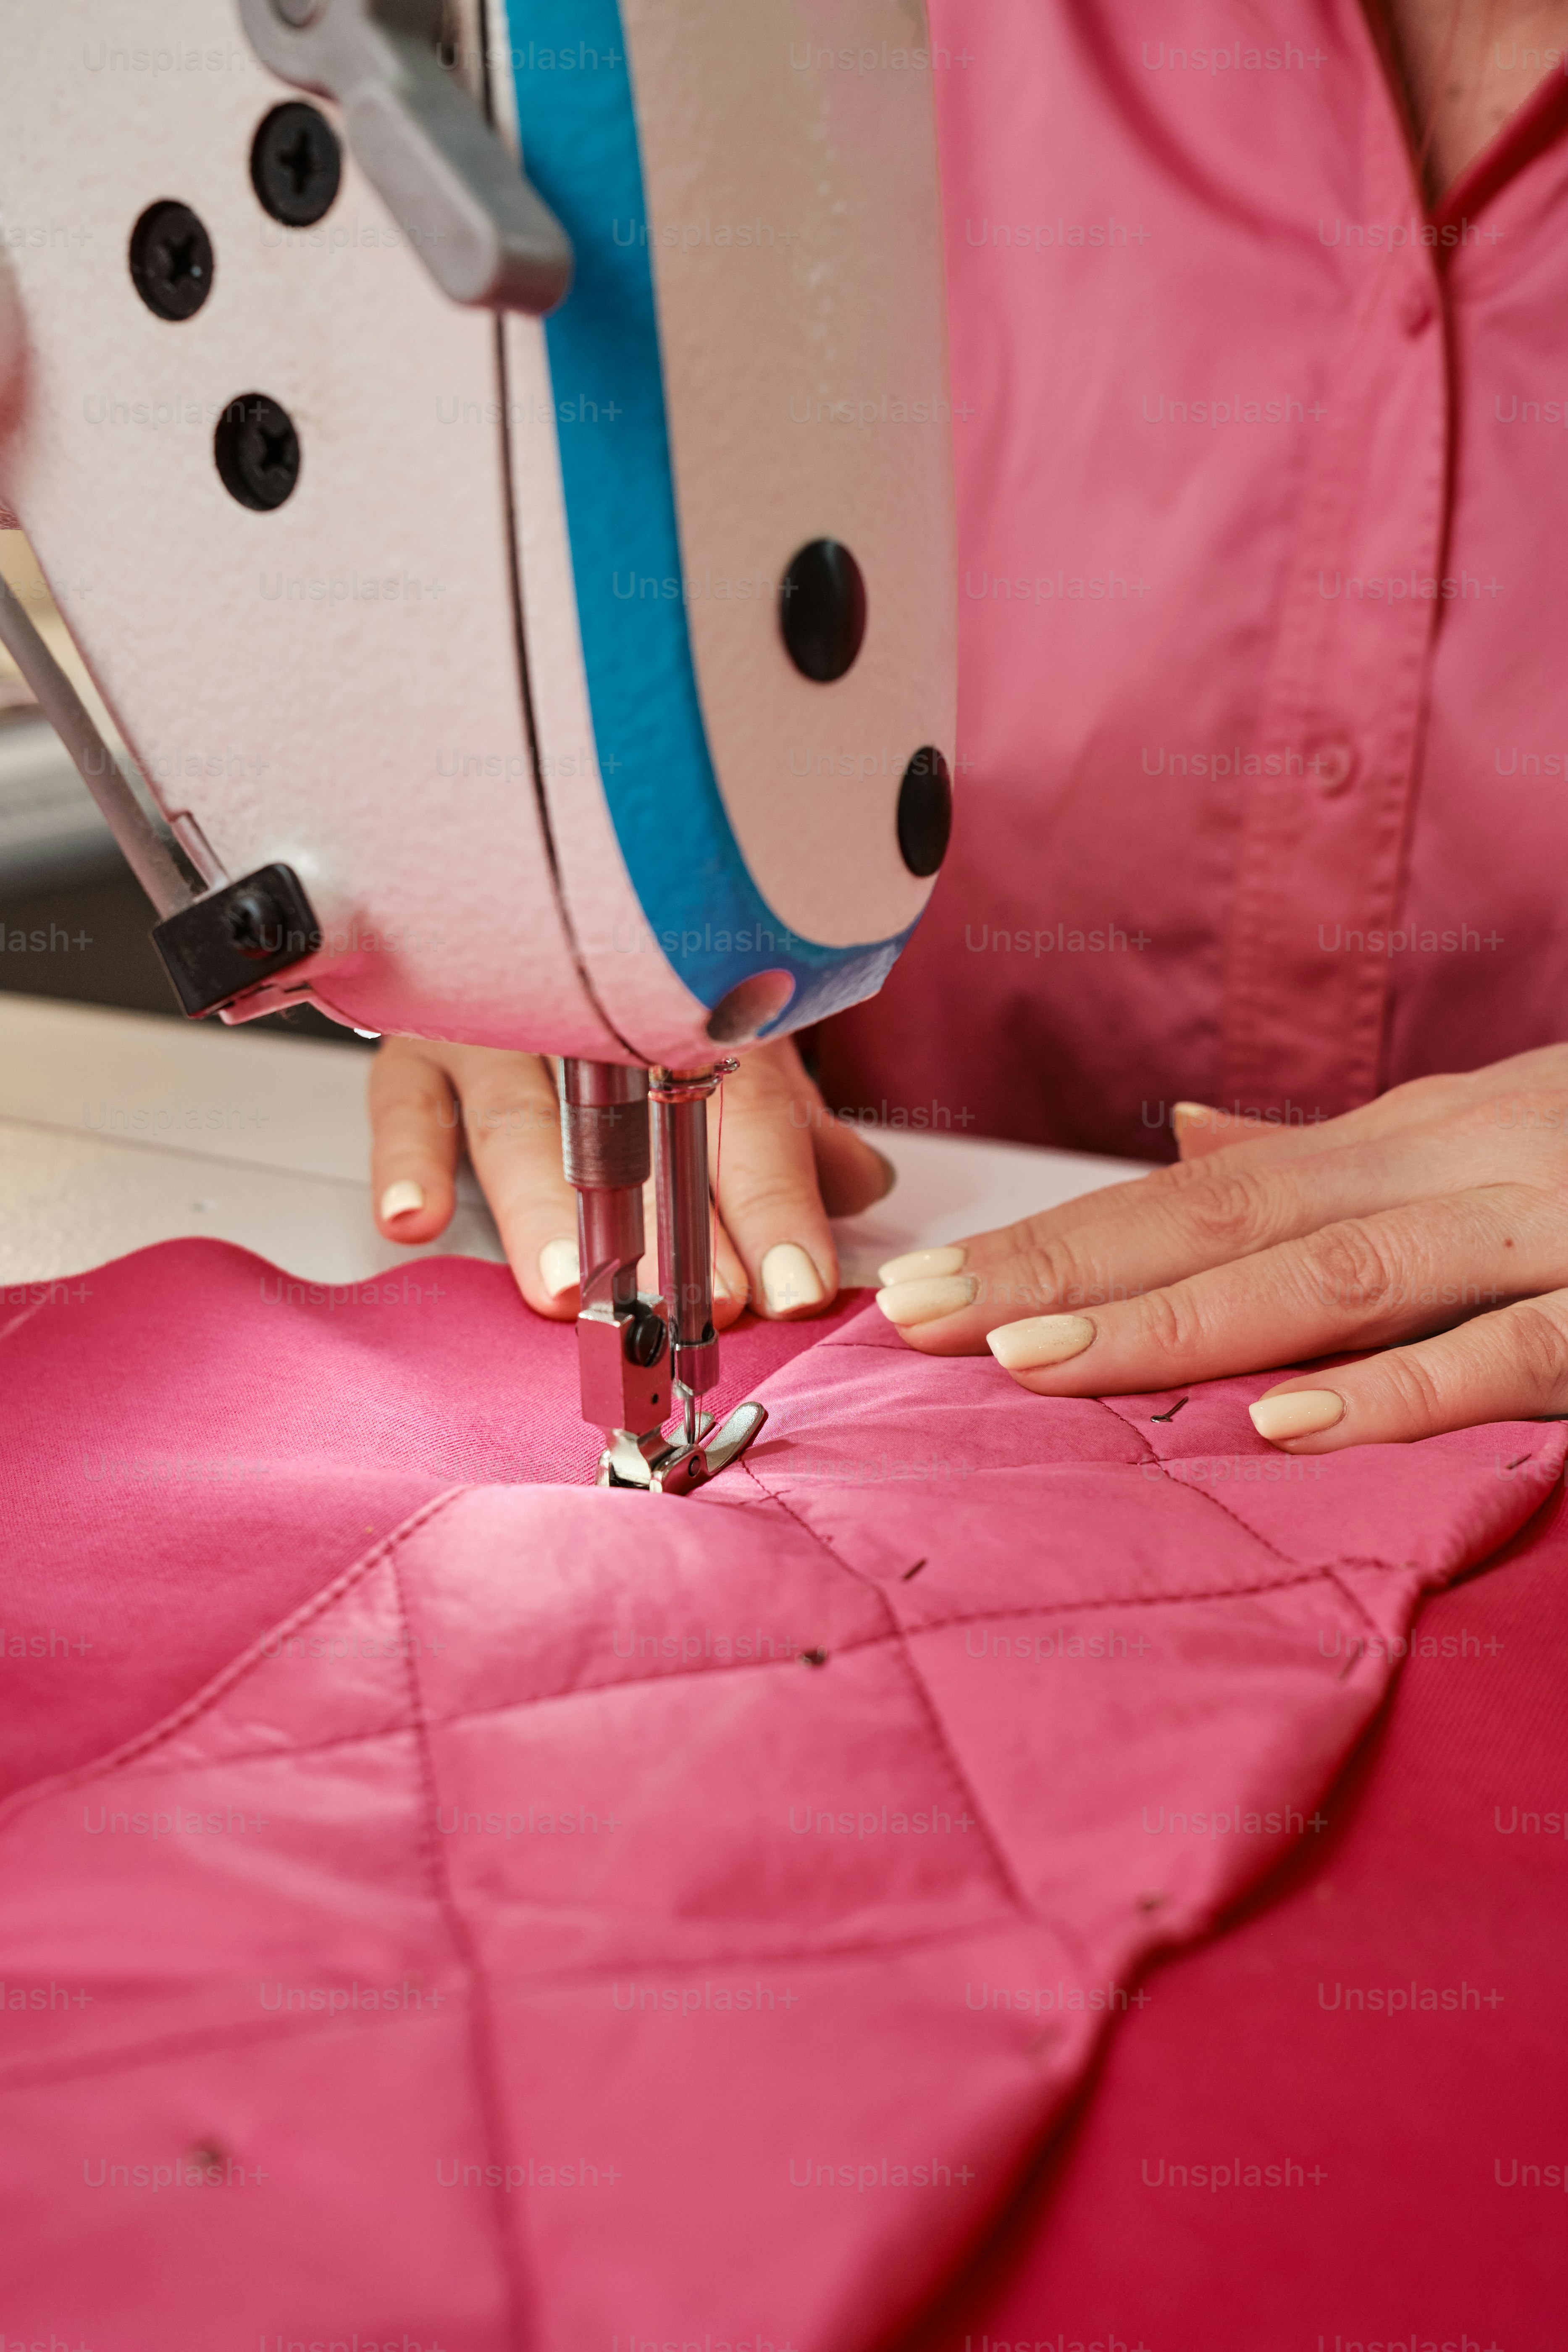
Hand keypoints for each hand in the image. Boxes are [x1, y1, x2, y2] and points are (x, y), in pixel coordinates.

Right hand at [368, 1034, 891, 1321]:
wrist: (511, 883)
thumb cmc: (634, 1004)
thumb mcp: (727, 1053)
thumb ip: (788, 1127)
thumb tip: (863, 1183)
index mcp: (688, 1014)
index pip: (746, 1112)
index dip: (775, 1203)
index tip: (797, 1286)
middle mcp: (593, 1015)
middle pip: (637, 1125)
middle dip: (673, 1227)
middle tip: (700, 1302)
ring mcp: (496, 1023)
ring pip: (523, 1118)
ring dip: (546, 1209)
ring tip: (570, 1288)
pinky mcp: (415, 1042)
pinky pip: (404, 1100)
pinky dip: (408, 1159)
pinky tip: (413, 1220)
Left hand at [873, 1047, 1567, 1451]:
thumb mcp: (1459, 1138)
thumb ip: (1324, 1162)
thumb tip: (1187, 1138)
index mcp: (1396, 1145)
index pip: (1185, 1195)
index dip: (1047, 1239)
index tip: (917, 1294)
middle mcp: (1445, 1170)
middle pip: (1222, 1224)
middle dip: (1064, 1273)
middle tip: (921, 1325)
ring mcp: (1536, 1235)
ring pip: (1337, 1279)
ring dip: (1184, 1324)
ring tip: (1042, 1362)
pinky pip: (1509, 1354)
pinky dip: (1401, 1391)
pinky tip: (1287, 1424)